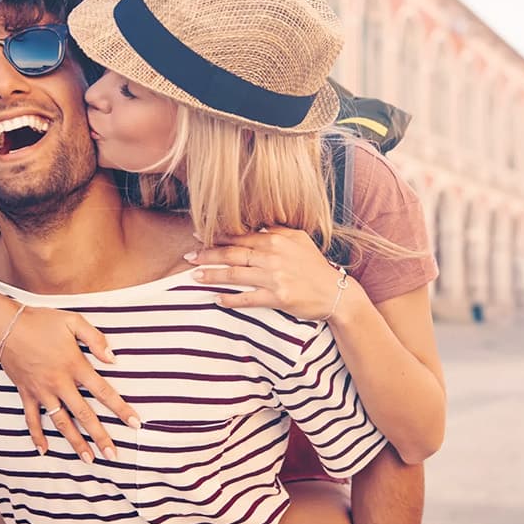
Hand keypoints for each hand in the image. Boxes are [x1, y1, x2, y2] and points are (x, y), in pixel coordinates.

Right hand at [0, 305, 141, 462]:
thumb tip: (113, 359)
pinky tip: (43, 450)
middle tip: (112, 455)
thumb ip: (95, 339)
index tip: (135, 423)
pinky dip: (36, 435)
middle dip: (100, 436)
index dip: (120, 408)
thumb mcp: (73, 322)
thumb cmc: (42, 321)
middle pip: (84, 414)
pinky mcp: (26, 393)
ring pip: (61, 422)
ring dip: (74, 442)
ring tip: (88, 459)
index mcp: (75, 366)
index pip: (103, 391)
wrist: (4, 326)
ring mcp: (42, 391)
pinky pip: (32, 419)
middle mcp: (60, 383)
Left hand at [186, 227, 350, 321]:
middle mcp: (273, 257)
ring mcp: (275, 278)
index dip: (216, 236)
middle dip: (207, 255)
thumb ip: (277, 230)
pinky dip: (231, 299)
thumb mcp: (299, 240)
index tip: (198, 236)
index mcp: (276, 240)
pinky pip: (248, 299)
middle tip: (188, 257)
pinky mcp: (278, 298)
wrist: (335, 293)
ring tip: (194, 277)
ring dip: (212, 276)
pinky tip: (217, 300)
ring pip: (235, 275)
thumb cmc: (315, 266)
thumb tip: (256, 224)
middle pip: (232, 254)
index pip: (240, 237)